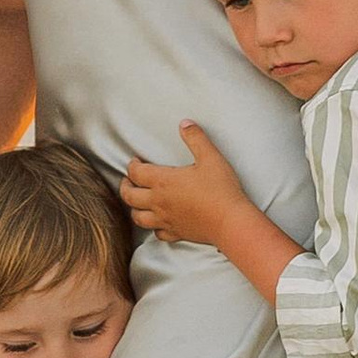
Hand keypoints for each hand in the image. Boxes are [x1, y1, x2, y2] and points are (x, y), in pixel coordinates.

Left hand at [122, 121, 250, 249]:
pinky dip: (154, 228)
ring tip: (137, 202)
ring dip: (134, 208)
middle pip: (130, 196)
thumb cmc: (221, 189)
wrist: (231, 222)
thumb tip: (185, 123)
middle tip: (128, 181)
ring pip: (138, 217)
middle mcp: (159, 202)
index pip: (136, 173)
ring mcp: (166, 220)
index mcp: (163, 181)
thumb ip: (196, 138)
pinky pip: (158, 234)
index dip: (132, 165)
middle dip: (126, 186)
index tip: (135, 161)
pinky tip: (158, 224)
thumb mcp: (211, 158)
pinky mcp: (176, 233)